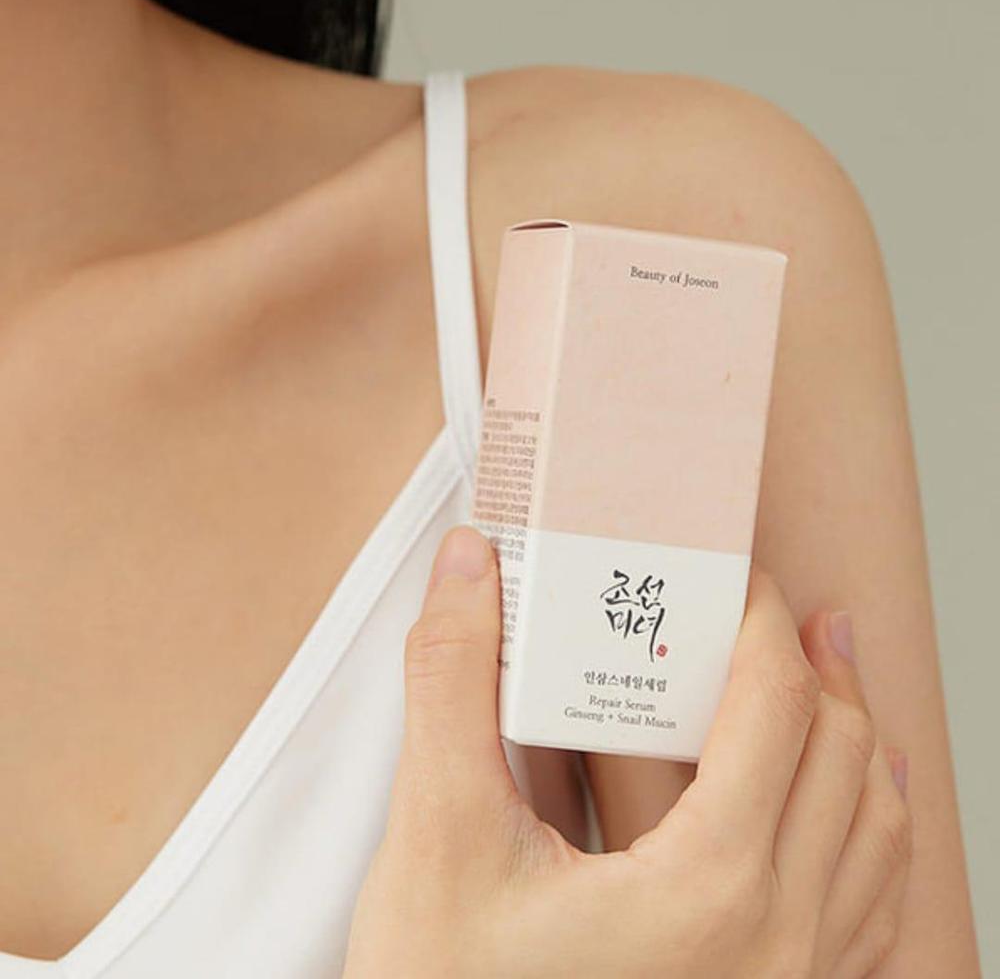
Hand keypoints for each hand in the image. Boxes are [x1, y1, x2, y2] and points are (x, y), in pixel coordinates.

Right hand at [342, 525, 911, 977]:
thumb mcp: (436, 833)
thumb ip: (450, 684)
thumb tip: (465, 566)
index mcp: (708, 886)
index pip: (776, 706)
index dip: (758, 620)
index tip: (732, 576)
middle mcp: (777, 941)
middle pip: (842, 756)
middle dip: (815, 664)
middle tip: (774, 612)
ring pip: (875, 830)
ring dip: (855, 738)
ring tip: (826, 680)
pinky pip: (871, 905)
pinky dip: (870, 828)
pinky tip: (848, 806)